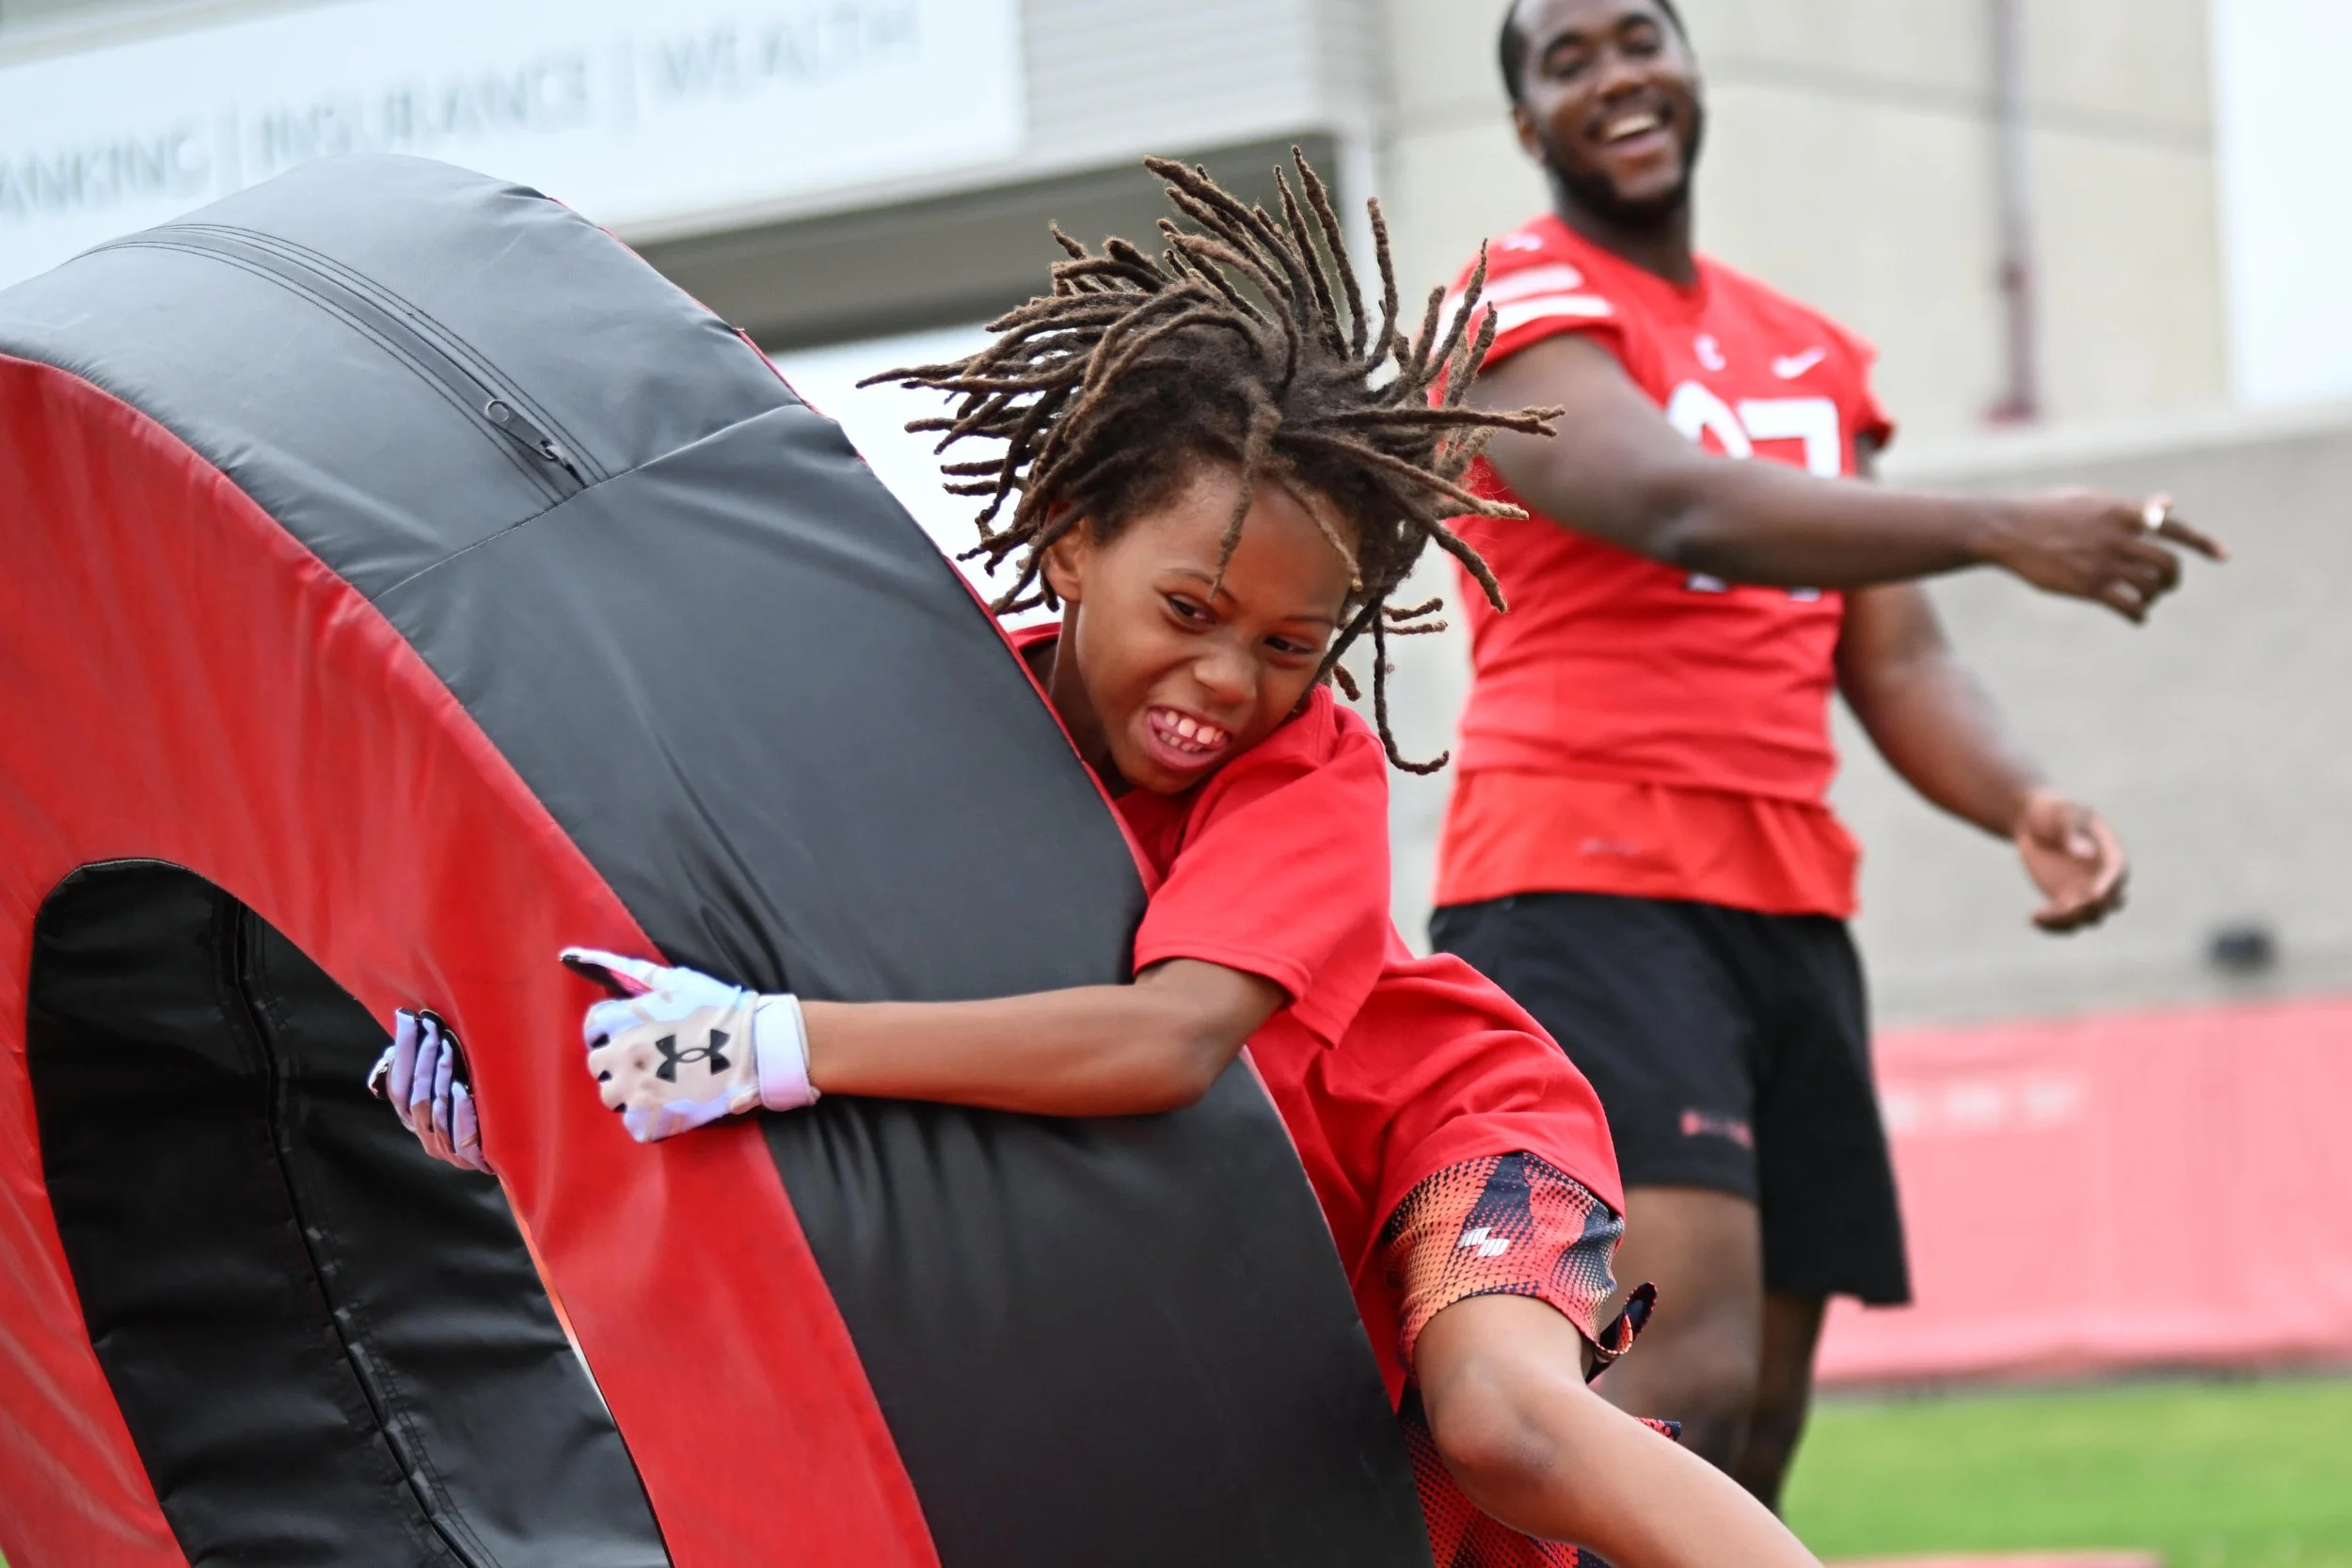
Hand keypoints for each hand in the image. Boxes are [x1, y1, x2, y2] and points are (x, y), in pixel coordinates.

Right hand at [367, 1009, 490, 1172]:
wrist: (517, 1144)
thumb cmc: (480, 1099)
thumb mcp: (450, 1077)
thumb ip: (425, 1059)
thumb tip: (403, 1021)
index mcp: (412, 1117)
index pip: (397, 1086)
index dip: (402, 1054)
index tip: (408, 1019)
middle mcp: (424, 1134)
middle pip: (415, 1097)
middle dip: (424, 1060)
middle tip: (434, 1030)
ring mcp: (446, 1150)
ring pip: (434, 1112)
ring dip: (441, 1079)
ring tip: (449, 1051)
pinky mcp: (470, 1160)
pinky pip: (460, 1136)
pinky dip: (459, 1111)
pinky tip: (462, 1090)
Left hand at [562, 947, 816, 1143]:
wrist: (756, 1044)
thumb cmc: (719, 1007)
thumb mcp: (675, 980)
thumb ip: (628, 969)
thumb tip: (570, 954)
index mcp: (625, 1019)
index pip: (593, 1027)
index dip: (609, 1031)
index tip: (627, 1034)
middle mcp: (624, 1054)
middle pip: (597, 1064)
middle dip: (616, 1062)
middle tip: (647, 1060)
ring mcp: (639, 1088)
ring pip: (611, 1097)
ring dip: (628, 1092)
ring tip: (657, 1085)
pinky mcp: (657, 1117)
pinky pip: (634, 1126)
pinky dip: (647, 1121)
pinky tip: (667, 1106)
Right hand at [1983, 491, 2224, 621]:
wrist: (2007, 530)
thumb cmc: (2046, 511)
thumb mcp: (2092, 500)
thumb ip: (2132, 506)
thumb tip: (2168, 505)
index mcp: (2123, 512)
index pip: (2175, 528)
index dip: (2203, 543)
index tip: (2223, 557)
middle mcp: (2120, 537)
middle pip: (2169, 563)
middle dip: (2172, 579)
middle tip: (2165, 586)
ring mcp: (2105, 562)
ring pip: (2151, 586)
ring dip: (2154, 596)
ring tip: (2145, 599)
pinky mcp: (2089, 586)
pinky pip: (2129, 606)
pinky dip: (2138, 614)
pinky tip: (2135, 616)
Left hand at [2013, 791, 2126, 932]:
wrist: (2032, 822)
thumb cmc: (2051, 812)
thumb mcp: (2060, 815)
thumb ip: (2072, 832)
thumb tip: (2086, 853)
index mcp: (2110, 852)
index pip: (2118, 873)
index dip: (2110, 886)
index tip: (2093, 895)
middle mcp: (2104, 876)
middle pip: (2111, 903)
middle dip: (2094, 908)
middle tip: (2066, 907)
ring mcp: (2087, 891)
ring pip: (2089, 918)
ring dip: (2068, 922)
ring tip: (2040, 915)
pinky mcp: (2067, 900)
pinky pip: (2066, 922)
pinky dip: (2052, 925)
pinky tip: (2032, 917)